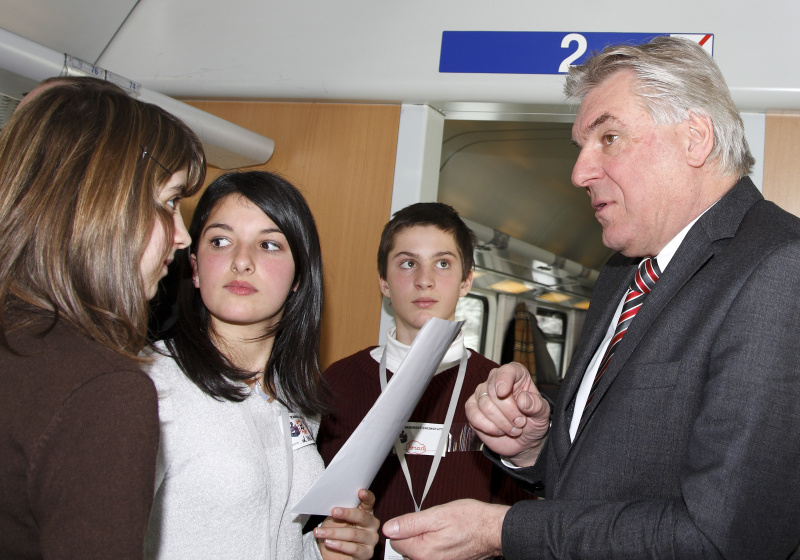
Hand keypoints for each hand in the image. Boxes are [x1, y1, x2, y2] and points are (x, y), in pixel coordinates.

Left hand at [314, 489, 379, 559]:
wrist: (334, 551)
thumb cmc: (337, 530)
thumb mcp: (336, 519)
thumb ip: (339, 510)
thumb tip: (333, 504)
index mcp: (366, 512)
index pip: (369, 502)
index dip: (366, 497)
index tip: (360, 492)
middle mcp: (372, 525)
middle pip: (361, 517)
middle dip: (346, 514)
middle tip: (333, 511)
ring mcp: (371, 539)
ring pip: (353, 534)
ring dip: (334, 533)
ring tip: (320, 532)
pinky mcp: (367, 553)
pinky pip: (353, 548)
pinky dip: (339, 545)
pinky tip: (329, 542)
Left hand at [383, 499, 508, 559]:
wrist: (493, 530)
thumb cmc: (470, 520)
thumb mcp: (437, 514)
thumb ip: (410, 523)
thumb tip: (390, 528)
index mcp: (422, 551)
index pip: (395, 542)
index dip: (402, 527)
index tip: (413, 521)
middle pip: (406, 549)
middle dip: (414, 535)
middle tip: (430, 524)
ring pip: (419, 553)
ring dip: (425, 541)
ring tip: (440, 530)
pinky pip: (432, 556)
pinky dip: (435, 546)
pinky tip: (446, 537)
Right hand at [465, 362, 549, 465]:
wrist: (524, 441)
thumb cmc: (533, 422)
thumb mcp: (542, 414)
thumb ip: (536, 405)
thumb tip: (523, 399)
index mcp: (516, 375)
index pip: (507, 370)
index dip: (503, 380)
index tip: (503, 392)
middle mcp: (496, 381)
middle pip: (494, 391)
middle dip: (508, 411)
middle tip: (520, 422)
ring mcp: (482, 394)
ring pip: (484, 405)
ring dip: (501, 422)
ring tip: (513, 429)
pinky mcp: (472, 409)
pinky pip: (473, 415)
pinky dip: (487, 426)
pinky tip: (498, 431)